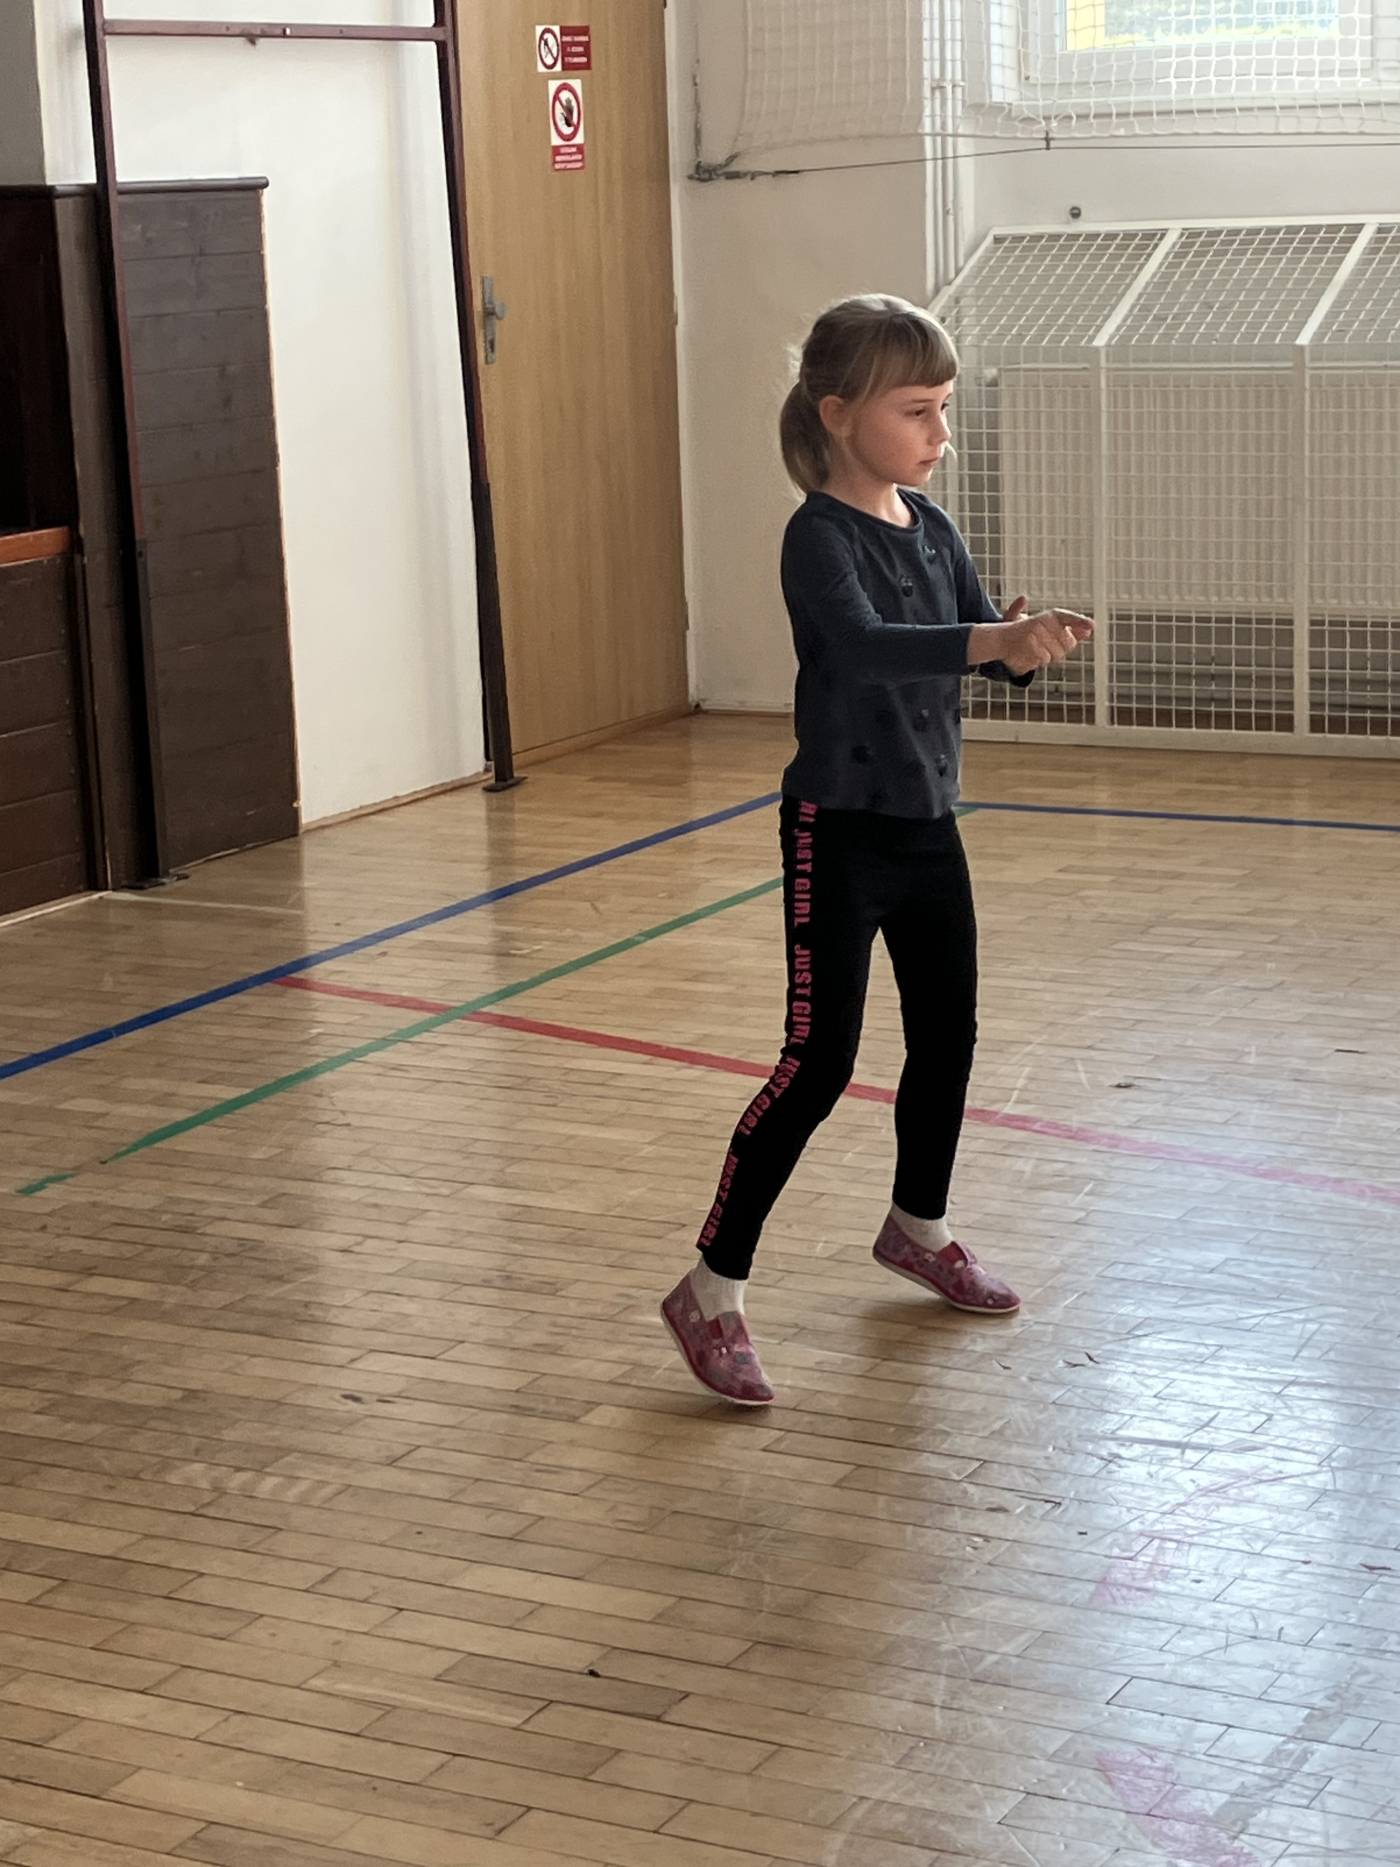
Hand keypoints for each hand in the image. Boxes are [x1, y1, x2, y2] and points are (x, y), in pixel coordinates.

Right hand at [971, 597, 1092, 676]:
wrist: (999, 640)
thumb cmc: (1026, 634)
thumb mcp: (1047, 627)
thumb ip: (1069, 627)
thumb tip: (1088, 631)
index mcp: (1047, 615)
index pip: (1067, 617)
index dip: (1079, 622)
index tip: (1091, 627)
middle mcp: (1042, 622)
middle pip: (1067, 643)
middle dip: (1062, 648)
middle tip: (1049, 645)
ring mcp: (1034, 634)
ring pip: (1056, 653)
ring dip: (1048, 655)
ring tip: (1036, 648)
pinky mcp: (1028, 646)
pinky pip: (1043, 659)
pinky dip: (1038, 660)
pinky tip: (1029, 654)